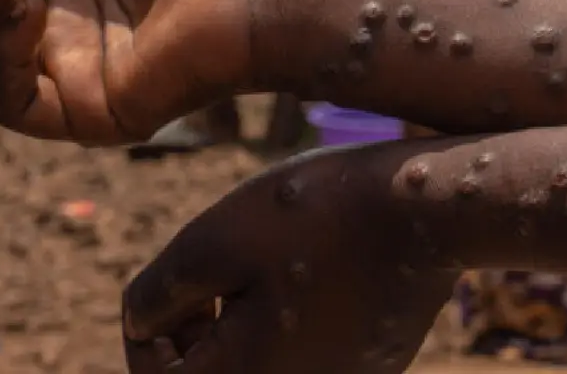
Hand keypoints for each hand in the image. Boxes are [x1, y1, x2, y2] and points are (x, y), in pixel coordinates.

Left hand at [123, 144, 456, 373]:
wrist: (427, 209)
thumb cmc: (313, 217)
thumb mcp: (209, 242)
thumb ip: (155, 295)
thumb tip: (139, 323)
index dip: (145, 331)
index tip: (168, 283)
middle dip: (189, 335)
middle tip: (208, 274)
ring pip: (256, 371)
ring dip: (235, 332)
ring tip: (253, 270)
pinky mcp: (368, 371)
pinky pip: (303, 362)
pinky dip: (284, 332)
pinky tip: (304, 277)